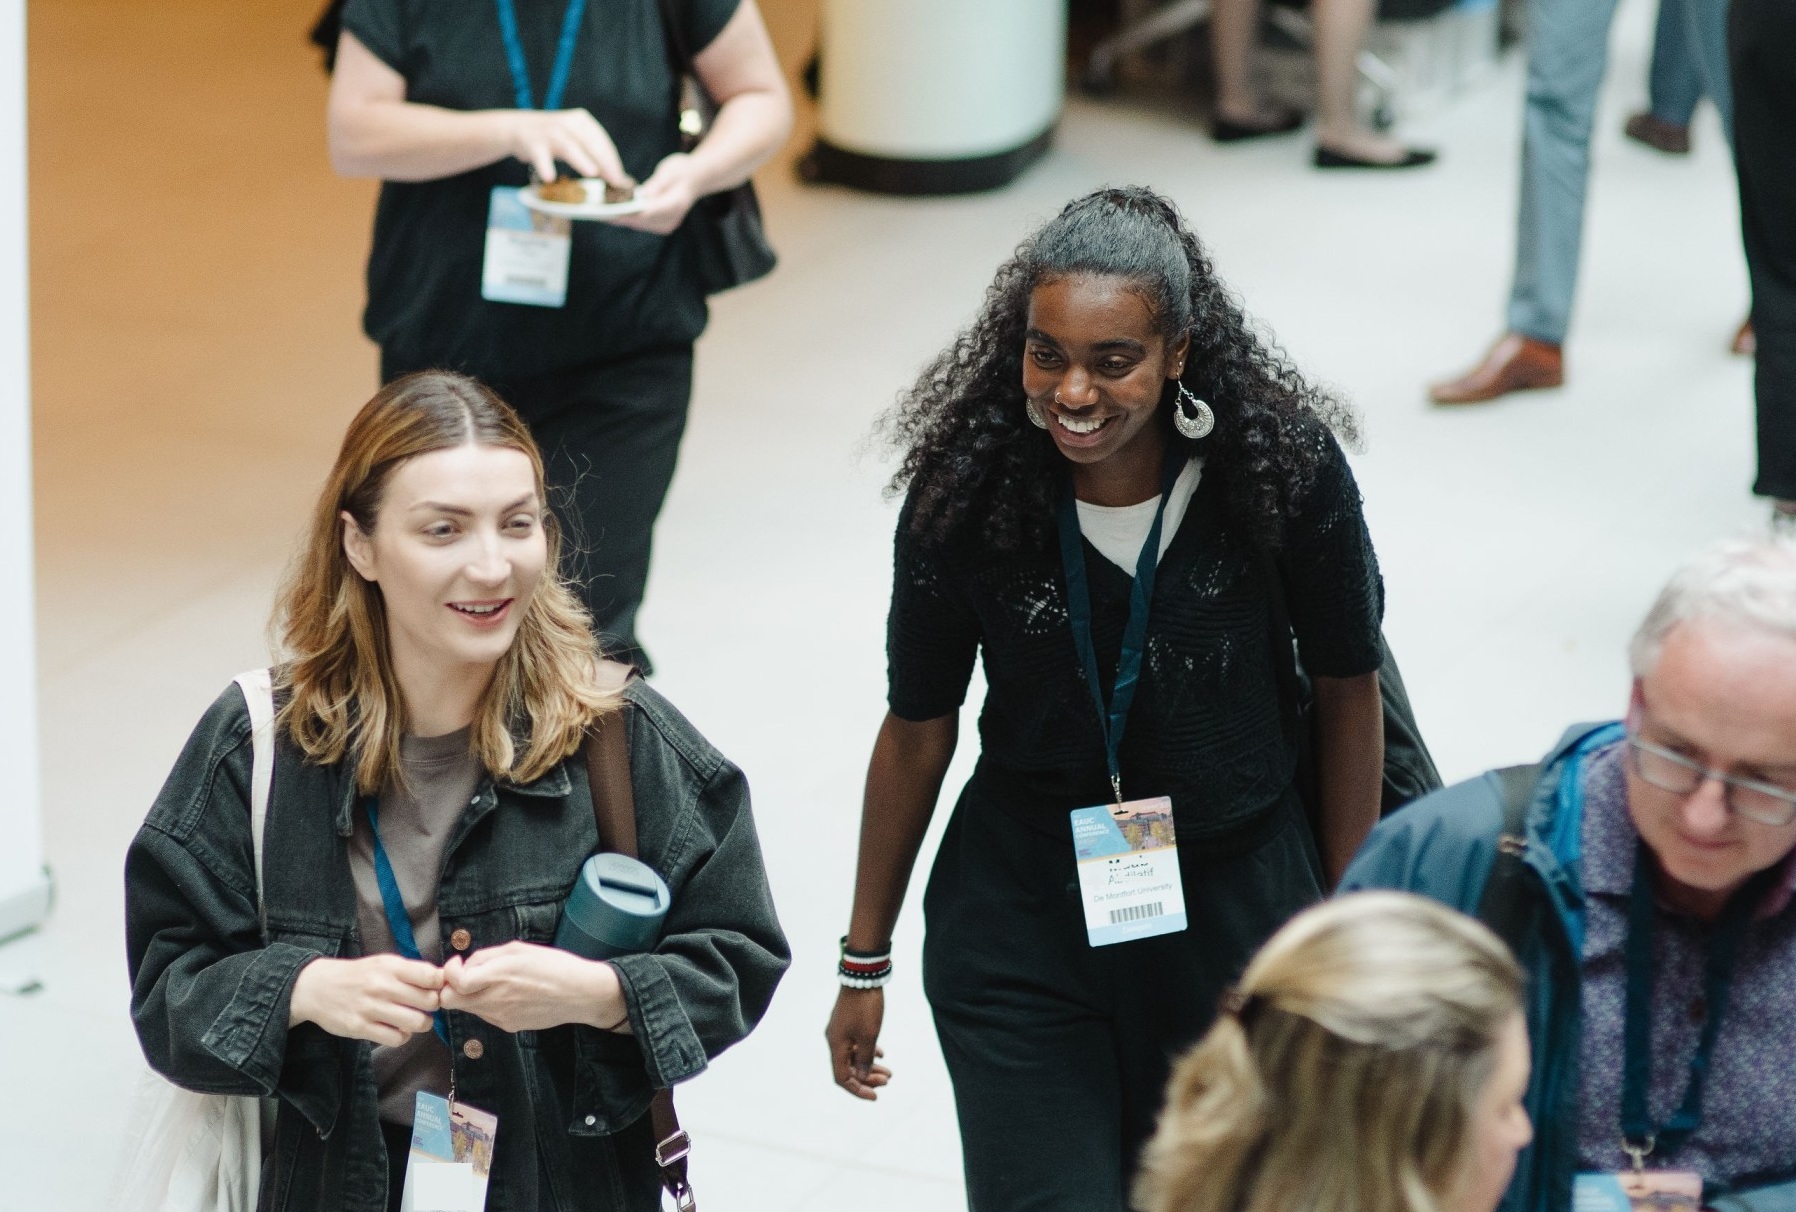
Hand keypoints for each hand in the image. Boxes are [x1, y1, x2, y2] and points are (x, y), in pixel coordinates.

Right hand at [289, 954, 443, 1046]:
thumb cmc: (359, 975)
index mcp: (391, 967)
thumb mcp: (384, 963)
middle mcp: (382, 986)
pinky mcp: (359, 1028)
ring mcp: (370, 1008)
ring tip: (414, 1019)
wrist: (317, 987)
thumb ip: (411, 971)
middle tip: (425, 1006)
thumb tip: (443, 979)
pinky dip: (402, 1037)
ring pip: (416, 1022)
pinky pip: (396, 1039)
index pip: (431, 976)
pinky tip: (397, 1030)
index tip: (434, 988)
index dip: (439, 985)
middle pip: (429, 1001)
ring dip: (421, 1024)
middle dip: (433, 1006)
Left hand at [439, 941, 628, 1033]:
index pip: (454, 983)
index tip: (458, 963)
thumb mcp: (520, 949)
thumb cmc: (555, 966)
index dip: (449, 972)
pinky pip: (485, 1015)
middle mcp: (495, 1000)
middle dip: (452, 987)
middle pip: (451, 1001)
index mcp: (499, 975)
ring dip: (470, 995)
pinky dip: (487, 1003)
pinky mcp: (508, 1026)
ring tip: (494, 981)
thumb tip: (466, 964)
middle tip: (467, 974)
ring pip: (467, 1008)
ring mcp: (500, 1017)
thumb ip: (487, 956)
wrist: (580, 995)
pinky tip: (509, 994)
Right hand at [503, 108, 630, 188]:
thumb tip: (617, 177)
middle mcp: (567, 123)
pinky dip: (545, 165)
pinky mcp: (532, 141)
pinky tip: (549, 177)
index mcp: (581, 121)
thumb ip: (593, 156)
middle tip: (615, 180)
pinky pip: (540, 155)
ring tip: (592, 172)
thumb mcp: (575, 142)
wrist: (516, 127)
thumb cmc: (552, 138)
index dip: (612, 160)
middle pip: (590, 142)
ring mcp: (549, 131)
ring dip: (581, 159)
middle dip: (604, 162)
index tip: (621, 178)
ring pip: (568, 146)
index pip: (601, 141)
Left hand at [607, 152, 699, 234]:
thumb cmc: (682, 170)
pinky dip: (626, 217)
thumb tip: (643, 196)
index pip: (648, 213)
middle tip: (596, 212)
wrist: (696, 177)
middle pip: (640, 221)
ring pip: (637, 224)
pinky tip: (610, 210)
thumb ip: (656, 185)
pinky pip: (640, 223)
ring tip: (598, 212)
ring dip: (619, 218)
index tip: (609, 211)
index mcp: (675, 205)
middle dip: (618, 216)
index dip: (627, 213)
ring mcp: (666, 224)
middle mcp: (671, 219)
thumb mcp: (669, 171)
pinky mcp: (660, 224)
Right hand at [826, 987, 891, 1100]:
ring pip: (854, 1056)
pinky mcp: (848, 1021)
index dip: (858, 1090)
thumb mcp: (869, 1036)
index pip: (842, 1078)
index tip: (876, 1096)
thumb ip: (865, 1059)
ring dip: (870, 1066)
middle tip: (888, 1081)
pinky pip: (856, 1044)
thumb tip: (862, 1076)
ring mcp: (841, 1030)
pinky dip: (867, 1051)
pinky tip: (881, 1053)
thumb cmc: (865, 1007)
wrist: (862, 976)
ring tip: (889, 1072)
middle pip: (848, 1068)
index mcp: (836, 1045)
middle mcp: (835, 1039)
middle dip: (868, 1078)